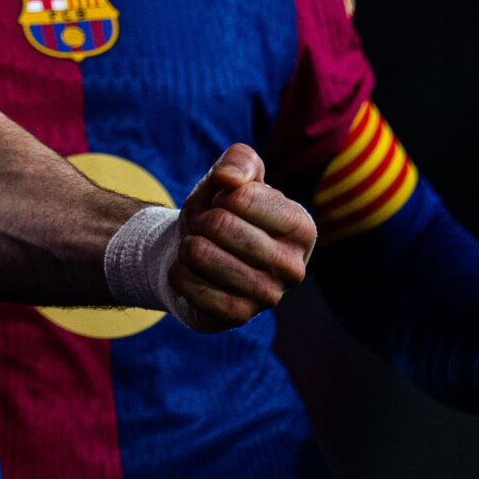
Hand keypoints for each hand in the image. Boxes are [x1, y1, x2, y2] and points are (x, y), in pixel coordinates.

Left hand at [168, 144, 313, 330]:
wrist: (197, 256)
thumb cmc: (221, 211)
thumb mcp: (231, 177)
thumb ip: (239, 161)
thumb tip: (229, 179)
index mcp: (301, 228)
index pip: (241, 197)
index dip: (219, 195)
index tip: (225, 205)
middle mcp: (293, 267)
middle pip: (220, 225)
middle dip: (201, 220)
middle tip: (207, 229)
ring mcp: (268, 296)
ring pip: (200, 254)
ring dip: (187, 245)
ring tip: (198, 249)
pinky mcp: (237, 317)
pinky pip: (187, 284)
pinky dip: (177, 272)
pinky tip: (190, 272)